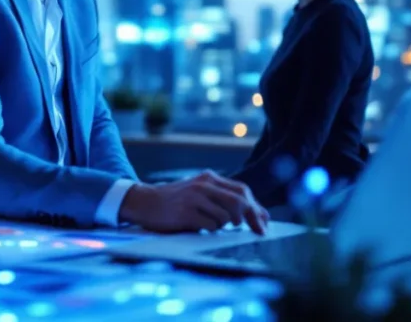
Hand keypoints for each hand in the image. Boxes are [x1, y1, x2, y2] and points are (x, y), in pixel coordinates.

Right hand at [119, 170, 268, 234]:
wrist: (145, 202)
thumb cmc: (176, 201)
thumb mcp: (200, 193)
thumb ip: (224, 199)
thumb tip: (257, 215)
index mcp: (209, 178)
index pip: (242, 190)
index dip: (257, 207)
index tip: (265, 223)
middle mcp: (204, 185)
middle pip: (239, 202)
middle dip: (251, 218)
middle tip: (257, 232)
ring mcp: (195, 198)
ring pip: (226, 216)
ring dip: (223, 225)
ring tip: (209, 223)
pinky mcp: (186, 212)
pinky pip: (210, 226)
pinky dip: (210, 230)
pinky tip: (198, 226)